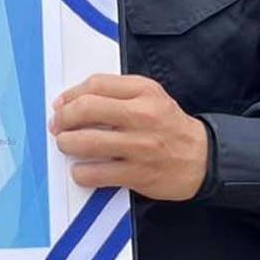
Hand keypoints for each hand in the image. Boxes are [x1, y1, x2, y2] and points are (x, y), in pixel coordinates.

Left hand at [49, 74, 207, 200]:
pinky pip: (97, 174)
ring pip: (87, 142)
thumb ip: (117, 92)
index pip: (96, 84)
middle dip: (63, 118)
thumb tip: (74, 99)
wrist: (202, 157)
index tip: (61, 104)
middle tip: (57, 125)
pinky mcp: (138, 174)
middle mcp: (142, 116)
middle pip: (87, 109)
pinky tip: (81, 170)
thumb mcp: (151, 95)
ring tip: (65, 145)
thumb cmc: (168, 124)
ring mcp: (140, 147)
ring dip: (67, 144)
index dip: (71, 94)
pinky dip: (81, 173)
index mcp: (144, 91)